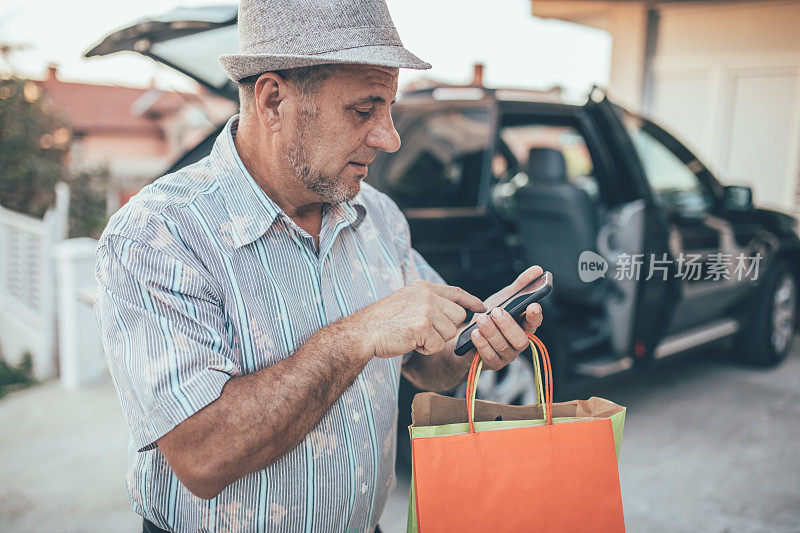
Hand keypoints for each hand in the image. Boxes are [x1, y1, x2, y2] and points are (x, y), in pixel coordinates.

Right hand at [346, 280, 485, 358]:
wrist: (364, 332)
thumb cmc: (383, 321)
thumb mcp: (407, 301)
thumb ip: (429, 302)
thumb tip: (454, 312)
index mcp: (423, 287)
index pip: (456, 292)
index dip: (471, 301)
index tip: (482, 307)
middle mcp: (427, 295)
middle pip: (458, 316)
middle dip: (446, 329)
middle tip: (425, 332)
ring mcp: (426, 309)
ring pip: (450, 332)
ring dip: (435, 340)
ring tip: (414, 336)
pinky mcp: (423, 326)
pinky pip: (438, 345)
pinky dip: (426, 349)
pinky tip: (411, 343)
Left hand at [467, 265, 544, 370]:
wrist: (465, 336)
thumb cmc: (488, 317)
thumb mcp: (503, 298)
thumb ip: (520, 285)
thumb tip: (538, 269)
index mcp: (524, 326)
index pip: (535, 323)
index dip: (535, 316)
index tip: (533, 306)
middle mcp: (518, 343)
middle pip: (521, 340)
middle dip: (508, 325)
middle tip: (496, 311)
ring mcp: (506, 355)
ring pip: (504, 347)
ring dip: (492, 332)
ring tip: (481, 320)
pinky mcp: (492, 363)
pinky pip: (490, 357)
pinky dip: (482, 344)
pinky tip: (475, 334)